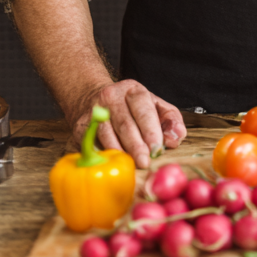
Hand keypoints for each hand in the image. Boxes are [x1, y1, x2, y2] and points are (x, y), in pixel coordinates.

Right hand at [69, 80, 185, 168]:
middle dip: (136, 145)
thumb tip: (177, 137)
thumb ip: (169, 119)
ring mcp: (93, 111)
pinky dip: (101, 155)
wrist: (91, 97)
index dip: (151, 130)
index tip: (157, 148)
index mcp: (133, 90)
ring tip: (130, 166)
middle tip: (145, 162)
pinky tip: (110, 164)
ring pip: (106, 134)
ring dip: (119, 152)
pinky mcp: (80, 126)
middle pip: (125, 123)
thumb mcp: (153, 105)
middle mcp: (111, 97)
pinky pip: (91, 143)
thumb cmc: (129, 106)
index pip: (143, 109)